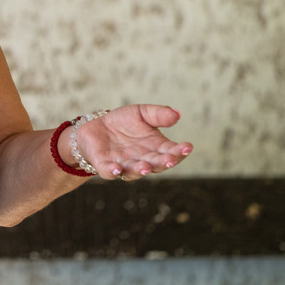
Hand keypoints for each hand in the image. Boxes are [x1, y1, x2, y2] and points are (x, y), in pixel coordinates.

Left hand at [75, 105, 192, 180]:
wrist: (97, 126)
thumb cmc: (124, 122)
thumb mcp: (142, 113)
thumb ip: (158, 114)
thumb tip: (177, 114)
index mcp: (155, 147)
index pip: (170, 151)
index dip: (179, 151)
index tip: (187, 147)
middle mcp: (143, 160)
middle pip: (156, 164)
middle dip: (163, 162)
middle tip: (171, 159)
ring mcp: (125, 164)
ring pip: (135, 171)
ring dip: (141, 170)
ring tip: (146, 167)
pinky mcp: (105, 166)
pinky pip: (110, 171)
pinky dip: (114, 171)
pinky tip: (117, 169)